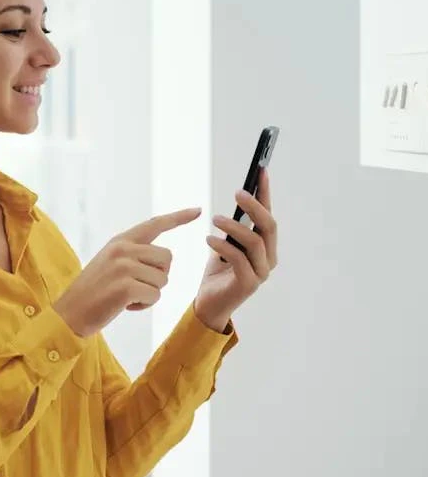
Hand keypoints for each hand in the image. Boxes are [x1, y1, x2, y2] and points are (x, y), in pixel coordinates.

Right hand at [53, 207, 201, 337]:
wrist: (69, 313)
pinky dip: (144, 305)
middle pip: (167, 258)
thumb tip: (164, 259)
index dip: (178, 217)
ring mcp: (123, 266)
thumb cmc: (93, 292)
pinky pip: (155, 296)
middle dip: (159, 276)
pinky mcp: (126, 286)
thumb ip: (133, 255)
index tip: (198, 210)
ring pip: (162, 279)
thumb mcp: (110, 263)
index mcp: (119, 241)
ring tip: (126, 297)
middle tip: (137, 287)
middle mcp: (122, 249)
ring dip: (150, 293)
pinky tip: (125, 306)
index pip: (155, 224)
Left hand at [195, 169, 277, 330]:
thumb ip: (234, 228)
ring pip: (255, 242)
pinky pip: (238, 259)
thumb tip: (237, 199)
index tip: (260, 171)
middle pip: (269, 227)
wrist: (208, 305)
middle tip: (238, 193)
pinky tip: (209, 239)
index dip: (266, 193)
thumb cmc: (218, 273)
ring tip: (215, 218)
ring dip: (234, 226)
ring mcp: (261, 273)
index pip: (268, 215)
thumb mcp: (225, 244)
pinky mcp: (248, 283)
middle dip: (255, 206)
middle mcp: (268, 259)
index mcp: (265, 248)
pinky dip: (223, 246)